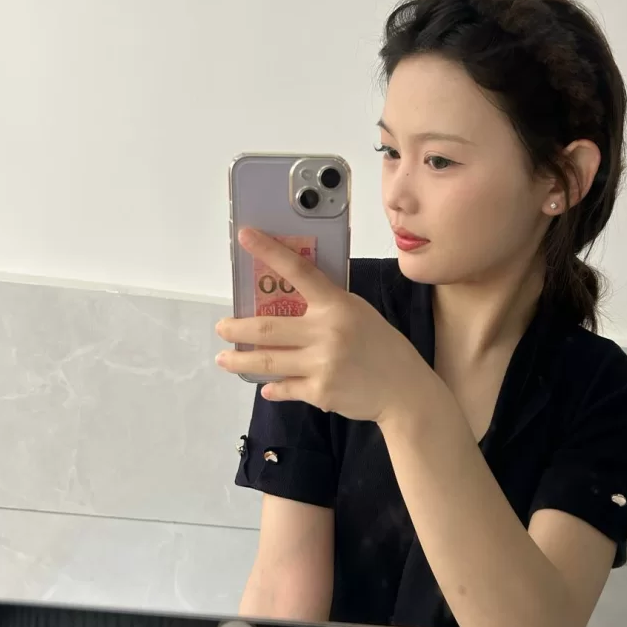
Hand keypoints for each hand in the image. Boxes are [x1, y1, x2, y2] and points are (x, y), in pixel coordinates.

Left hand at [215, 228, 431, 422]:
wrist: (404, 390)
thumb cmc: (382, 347)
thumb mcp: (359, 314)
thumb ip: (327, 308)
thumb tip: (288, 302)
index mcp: (337, 305)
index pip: (299, 271)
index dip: (269, 252)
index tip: (245, 235)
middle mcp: (327, 332)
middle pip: (268, 326)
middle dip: (237, 327)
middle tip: (221, 326)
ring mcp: (322, 363)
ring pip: (267, 360)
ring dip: (240, 359)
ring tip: (224, 358)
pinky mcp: (319, 391)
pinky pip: (285, 387)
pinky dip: (273, 387)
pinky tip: (266, 387)